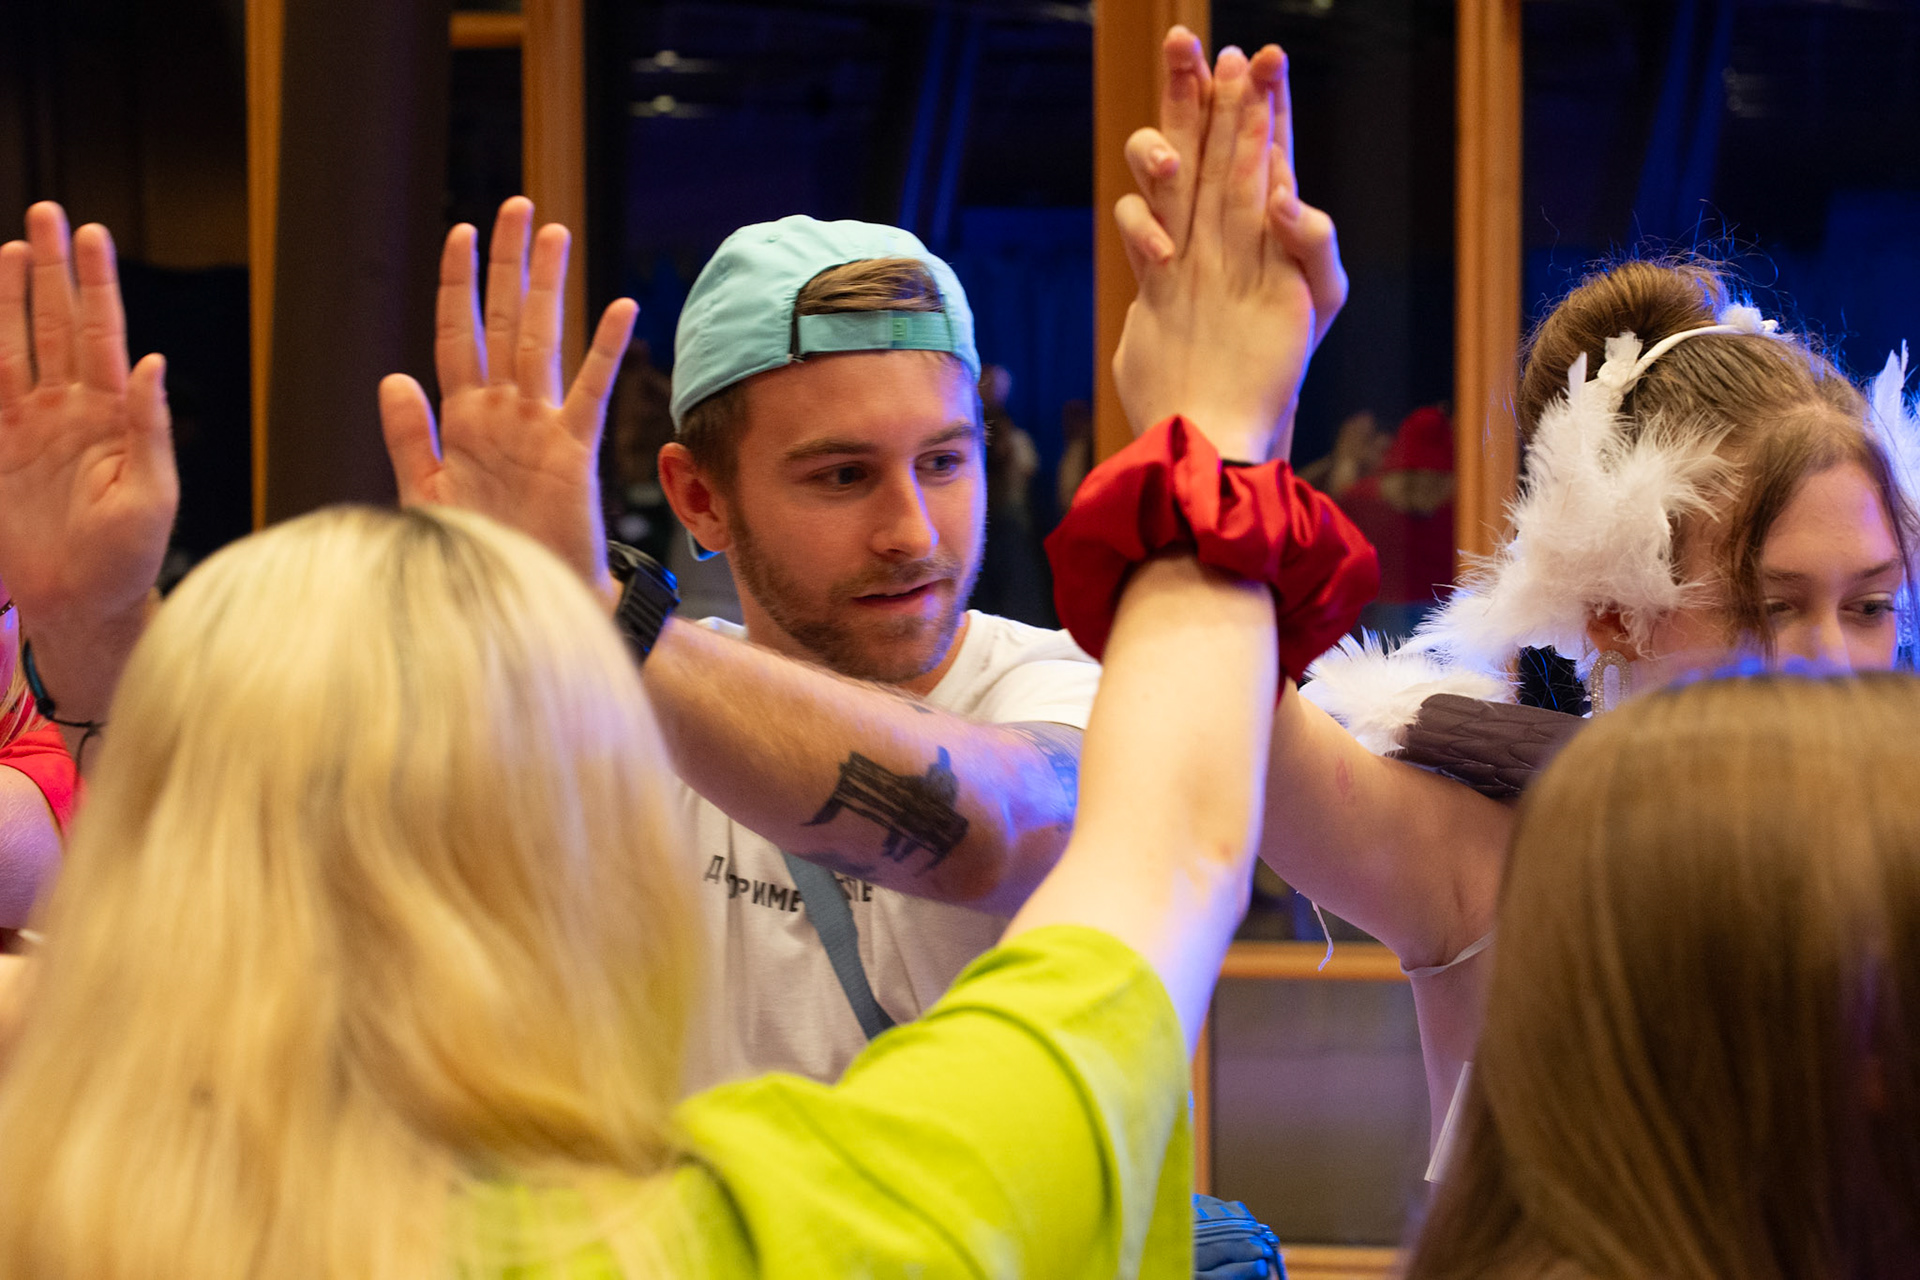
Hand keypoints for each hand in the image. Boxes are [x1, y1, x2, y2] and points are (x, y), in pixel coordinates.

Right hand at [0, 204, 175, 700]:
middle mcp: (69, 410)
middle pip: (56, 324)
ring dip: (11, 298)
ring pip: (15, 345)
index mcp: (113, 416)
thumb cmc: (128, 558)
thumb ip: (150, 427)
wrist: (80, 605)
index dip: (98, 284)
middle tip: (46, 213)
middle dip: (52, 270)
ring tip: (13, 247)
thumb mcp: (152, 494)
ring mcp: (27, 426)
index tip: (94, 234)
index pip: (102, 334)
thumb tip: (151, 362)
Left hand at [379, 196, 637, 594]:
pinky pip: (589, 390)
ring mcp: (540, 426)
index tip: (461, 233)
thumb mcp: (427, 496)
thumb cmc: (481, 555)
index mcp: (464, 420)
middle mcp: (503, 412)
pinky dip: (603, 349)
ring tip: (556, 232)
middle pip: (502, 320)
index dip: (458, 285)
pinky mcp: (573, 450)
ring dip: (547, 285)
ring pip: (542, 339)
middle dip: (507, 263)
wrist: (526, 600)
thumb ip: (410, 437)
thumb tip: (394, 377)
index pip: (457, 336)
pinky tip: (618, 306)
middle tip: (516, 207)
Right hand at [1113, 33, 1343, 460]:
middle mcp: (1224, 223)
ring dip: (1165, 141)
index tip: (1264, 56)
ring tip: (1172, 156)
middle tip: (1188, 39)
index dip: (1264, 100)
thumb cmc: (1280, 362)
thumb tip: (1283, 194)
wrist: (1225, 418)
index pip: (1267, 144)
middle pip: (1209, 140)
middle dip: (1200, 88)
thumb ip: (1313, 242)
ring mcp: (1186, 247)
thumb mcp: (1320, 298)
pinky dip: (1144, 228)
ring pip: (1170, 174)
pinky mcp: (1154, 280)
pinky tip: (1163, 251)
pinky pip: (1141, 232)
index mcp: (1269, 220)